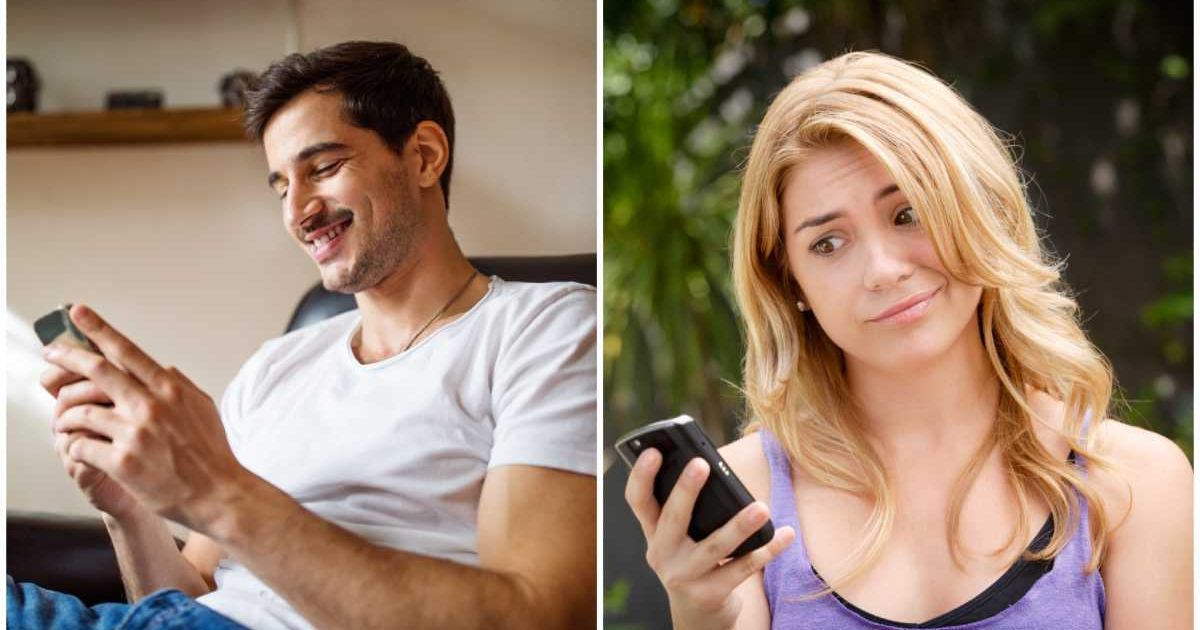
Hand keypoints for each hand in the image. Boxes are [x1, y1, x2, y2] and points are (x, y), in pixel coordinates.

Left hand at [42, 304, 247, 532]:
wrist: (218, 493)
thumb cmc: (212, 454)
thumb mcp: (203, 407)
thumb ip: (178, 385)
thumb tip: (160, 368)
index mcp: (169, 389)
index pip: (126, 351)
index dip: (98, 329)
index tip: (79, 313)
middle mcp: (150, 406)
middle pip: (97, 371)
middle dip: (67, 356)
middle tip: (50, 352)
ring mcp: (135, 434)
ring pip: (81, 412)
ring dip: (66, 416)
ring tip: (62, 421)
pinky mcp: (122, 462)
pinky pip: (82, 446)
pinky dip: (74, 446)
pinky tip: (78, 449)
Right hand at [625, 449, 794, 629]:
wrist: (697, 615)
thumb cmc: (693, 562)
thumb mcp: (680, 539)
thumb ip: (688, 511)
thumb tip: (717, 472)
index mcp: (653, 532)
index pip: (638, 500)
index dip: (641, 476)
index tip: (652, 451)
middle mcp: (662, 554)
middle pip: (672, 518)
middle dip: (686, 491)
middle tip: (701, 464)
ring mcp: (684, 577)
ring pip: (714, 547)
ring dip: (739, 526)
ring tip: (761, 508)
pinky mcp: (709, 595)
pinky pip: (742, 569)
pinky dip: (767, 550)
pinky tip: (785, 534)